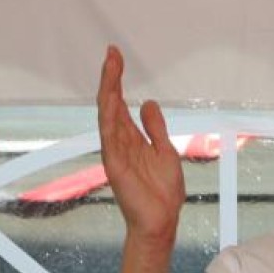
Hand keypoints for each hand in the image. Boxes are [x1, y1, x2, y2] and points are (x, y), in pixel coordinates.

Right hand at [96, 45, 184, 244]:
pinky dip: (109, 117)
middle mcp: (120, 141)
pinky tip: (110, 99)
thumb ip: (155, 128)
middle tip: (112, 53)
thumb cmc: (163, 191)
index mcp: (133, 138)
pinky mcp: (114, 163)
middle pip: (112, 103)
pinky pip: (109, 136)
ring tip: (110, 68)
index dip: (118, 81)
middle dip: (112, 78)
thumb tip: (148, 103)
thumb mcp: (165, 151)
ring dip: (109, 91)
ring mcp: (115, 151)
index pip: (122, 103)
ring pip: (108, 115)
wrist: (161, 220)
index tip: (117, 57)